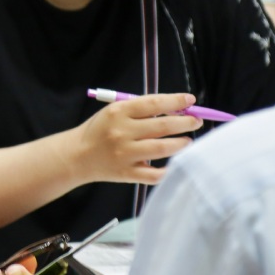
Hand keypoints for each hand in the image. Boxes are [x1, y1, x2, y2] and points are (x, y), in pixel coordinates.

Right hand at [68, 93, 202, 185]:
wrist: (77, 155)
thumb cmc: (100, 130)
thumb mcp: (114, 112)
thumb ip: (140, 110)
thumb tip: (175, 108)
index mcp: (119, 112)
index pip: (154, 103)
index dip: (175, 101)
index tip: (191, 100)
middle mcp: (122, 132)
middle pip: (162, 125)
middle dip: (185, 122)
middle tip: (197, 121)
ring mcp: (125, 154)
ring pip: (163, 148)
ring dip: (181, 143)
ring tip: (188, 141)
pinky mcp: (127, 173)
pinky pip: (154, 174)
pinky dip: (169, 170)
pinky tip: (176, 163)